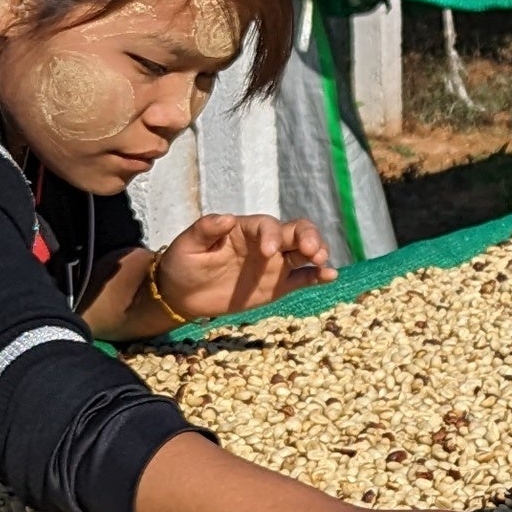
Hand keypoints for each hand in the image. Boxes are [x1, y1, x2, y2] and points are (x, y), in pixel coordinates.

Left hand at [159, 211, 333, 318]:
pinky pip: (303, 278)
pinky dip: (318, 276)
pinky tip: (329, 276)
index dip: (272, 234)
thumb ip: (205, 230)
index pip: (267, 225)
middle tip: (311, 252)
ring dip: (317, 252)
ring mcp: (275, 263)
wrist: (182, 294)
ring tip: (321, 262)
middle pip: (296, 231)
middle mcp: (265, 242)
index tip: (269, 252)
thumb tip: (227, 218)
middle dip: (308, 237)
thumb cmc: (183, 263)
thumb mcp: (187, 245)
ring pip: (304, 252)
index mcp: (245, 229)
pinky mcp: (278, 285)